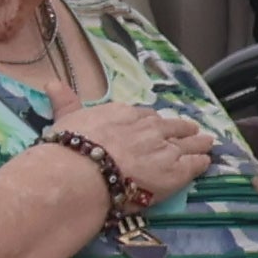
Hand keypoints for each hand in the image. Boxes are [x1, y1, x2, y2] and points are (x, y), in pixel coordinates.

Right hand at [53, 101, 213, 208]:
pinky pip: (195, 163)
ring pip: (189, 142)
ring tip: (206, 142)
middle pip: (171, 125)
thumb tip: (51, 83)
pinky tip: (206, 161)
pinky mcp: (177, 170)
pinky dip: (201, 161)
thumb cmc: (70, 147)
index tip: (154, 125)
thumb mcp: (65, 119)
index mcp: (124, 113)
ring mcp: (166, 147)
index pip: (144, 115)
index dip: (151, 122)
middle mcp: (149, 126)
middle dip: (181, 128)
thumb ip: (65, 102)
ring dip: (198, 142)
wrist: (82, 173)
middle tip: (189, 130)